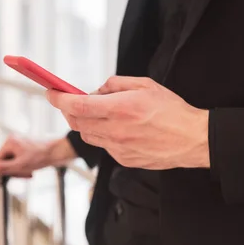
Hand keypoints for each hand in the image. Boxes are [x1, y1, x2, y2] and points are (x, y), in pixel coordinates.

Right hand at [0, 136, 76, 177]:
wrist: (60, 152)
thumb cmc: (41, 158)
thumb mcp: (19, 166)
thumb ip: (1, 168)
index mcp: (9, 141)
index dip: (5, 171)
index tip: (16, 176)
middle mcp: (13, 139)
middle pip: (5, 161)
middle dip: (14, 171)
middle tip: (27, 175)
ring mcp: (20, 143)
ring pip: (12, 162)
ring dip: (20, 170)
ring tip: (31, 172)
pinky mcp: (26, 147)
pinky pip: (19, 159)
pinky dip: (24, 166)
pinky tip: (33, 169)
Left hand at [46, 76, 209, 169]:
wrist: (193, 139)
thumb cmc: (172, 110)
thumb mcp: (145, 85)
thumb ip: (115, 84)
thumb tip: (96, 90)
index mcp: (120, 108)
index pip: (76, 105)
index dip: (58, 98)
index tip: (50, 92)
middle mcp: (115, 130)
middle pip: (76, 122)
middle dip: (69, 110)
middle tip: (71, 100)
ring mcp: (118, 148)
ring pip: (88, 136)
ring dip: (86, 124)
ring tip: (102, 114)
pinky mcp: (124, 160)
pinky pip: (104, 146)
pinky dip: (104, 135)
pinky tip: (121, 129)